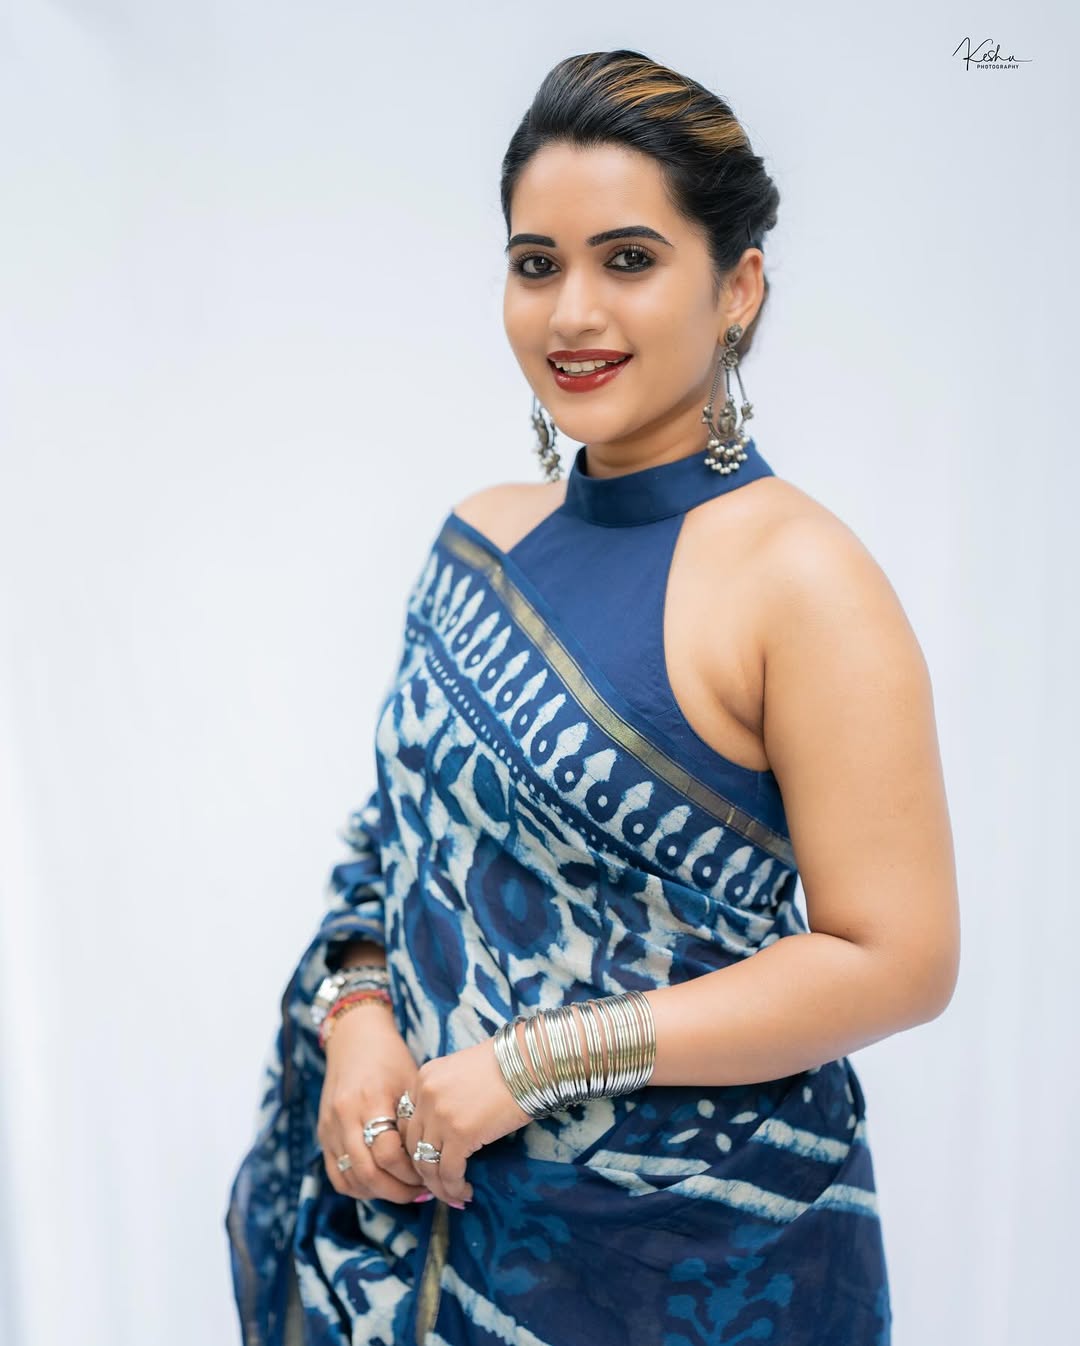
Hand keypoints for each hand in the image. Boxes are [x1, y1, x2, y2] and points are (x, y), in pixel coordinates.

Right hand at [316, 1005, 428, 1204]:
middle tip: (422, 1191)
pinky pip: (337, 1175)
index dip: (412, 1171)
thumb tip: (433, 1158)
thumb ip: (415, 1120)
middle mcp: (345, 1117)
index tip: (430, 1173)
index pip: (389, 1154)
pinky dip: (358, 1186)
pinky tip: (380, 1184)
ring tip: (404, 1190)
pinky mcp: (323, 1133)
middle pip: (369, 1174)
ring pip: (351, 1180)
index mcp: (370, 1100)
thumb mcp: (410, 1081)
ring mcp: (329, 1127)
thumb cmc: (391, 1058)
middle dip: (398, 1191)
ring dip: (379, 1193)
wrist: (355, 1036)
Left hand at [401, 1032, 534, 1205]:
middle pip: (411, 1145)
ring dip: (438, 1186)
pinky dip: (454, 1188)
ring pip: (426, 1164)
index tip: (430, 1162)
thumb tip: (449, 1127)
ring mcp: (440, 1114)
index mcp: (425, 1078)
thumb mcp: (464, 1072)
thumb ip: (448, 1095)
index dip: (416, 1147)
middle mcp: (425, 1095)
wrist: (530, 1061)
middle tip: (439, 1186)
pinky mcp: (460, 1133)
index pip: (406, 1122)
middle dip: (423, 1171)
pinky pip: (448, 1172)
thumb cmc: (507, 1065)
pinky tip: (466, 1193)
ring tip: (453, 1196)